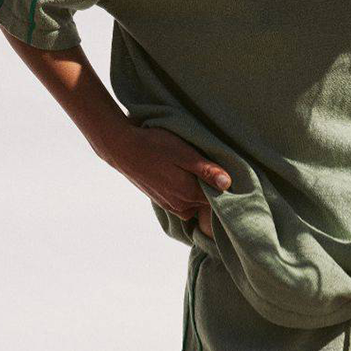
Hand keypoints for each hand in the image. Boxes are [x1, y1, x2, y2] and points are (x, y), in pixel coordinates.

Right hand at [107, 123, 230, 231]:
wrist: (122, 148)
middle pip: (206, 203)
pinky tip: (184, 179)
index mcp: (189, 193)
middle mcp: (180, 204)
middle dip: (212, 191)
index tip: (226, 173)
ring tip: (199, 175)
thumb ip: (206, 170)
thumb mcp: (184, 153)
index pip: (217, 198)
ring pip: (194, 205)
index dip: (224, 187)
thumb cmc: (155, 145)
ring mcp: (169, 204)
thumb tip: (228, 183)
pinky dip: (187, 196)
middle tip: (214, 170)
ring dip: (198, 194)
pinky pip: (182, 205)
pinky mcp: (160, 200)